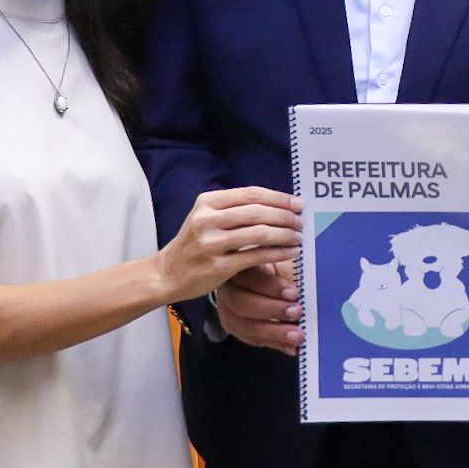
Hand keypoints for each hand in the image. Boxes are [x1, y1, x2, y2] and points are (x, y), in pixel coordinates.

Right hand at [157, 186, 300, 305]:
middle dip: (285, 216)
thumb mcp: (206, 218)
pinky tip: (289, 253)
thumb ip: (235, 209)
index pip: (251, 194)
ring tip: (298, 237)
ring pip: (259, 233)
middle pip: (257, 212)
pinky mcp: (218, 266)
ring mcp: (211, 243)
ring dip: (284, 235)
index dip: (279, 197)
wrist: (166, 273)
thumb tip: (276, 204)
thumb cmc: (193, 244)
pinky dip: (277, 253)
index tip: (298, 203)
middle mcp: (207, 219)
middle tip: (301, 221)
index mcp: (207, 202)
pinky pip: (255, 256)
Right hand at [214, 260, 304, 356]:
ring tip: (297, 335)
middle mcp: (228, 287)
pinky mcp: (235, 326)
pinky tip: (291, 347)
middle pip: (241, 302)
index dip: (271, 286)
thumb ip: (292, 269)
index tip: (293, 292)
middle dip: (272, 310)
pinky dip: (274, 343)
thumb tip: (306, 283)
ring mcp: (228, 309)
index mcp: (241, 264)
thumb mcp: (285, 261)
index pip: (249, 275)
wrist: (270, 278)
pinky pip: (252, 339)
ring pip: (245, 325)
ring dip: (274, 332)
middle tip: (297, 312)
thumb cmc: (278, 266)